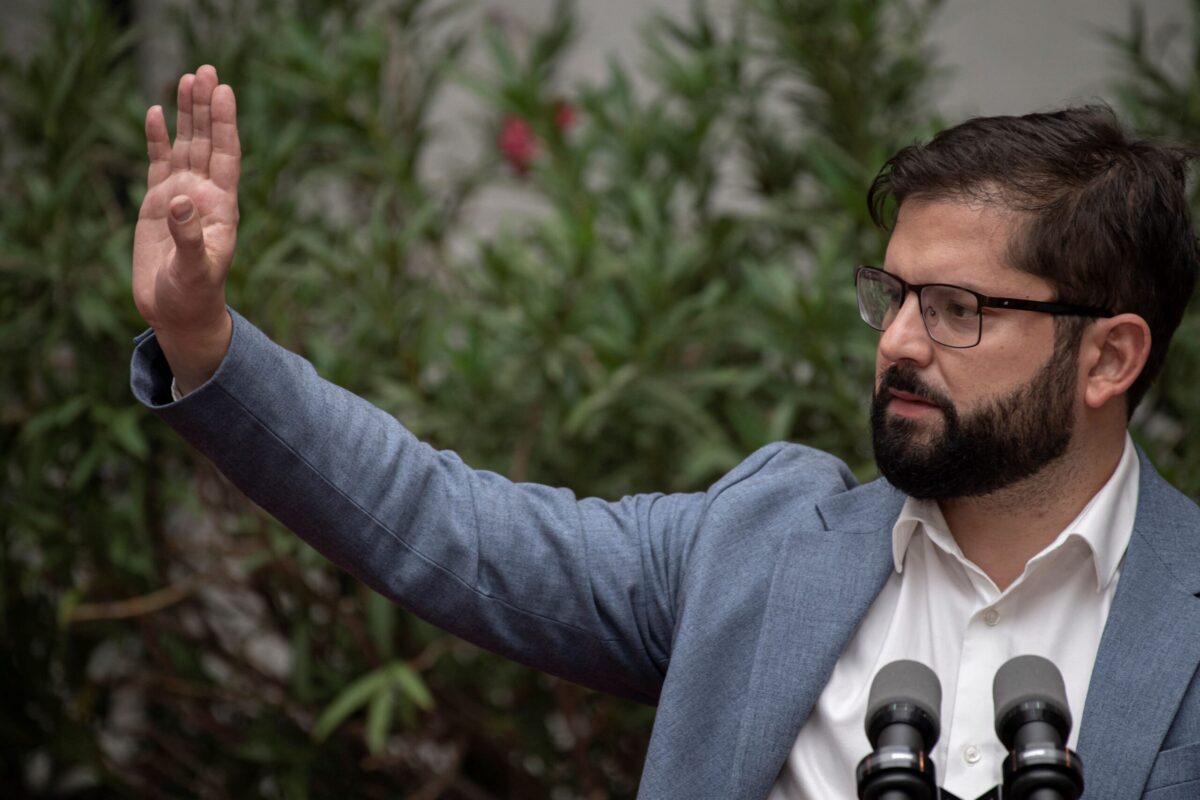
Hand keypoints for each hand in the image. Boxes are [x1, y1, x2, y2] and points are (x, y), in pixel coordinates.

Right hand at [133, 65, 239, 393]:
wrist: (179, 312)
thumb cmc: (193, 295)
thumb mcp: (193, 269)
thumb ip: (188, 236)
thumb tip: (180, 200)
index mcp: (221, 207)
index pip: (226, 155)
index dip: (225, 123)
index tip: (225, 91)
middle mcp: (204, 195)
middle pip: (208, 141)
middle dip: (207, 107)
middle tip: (206, 70)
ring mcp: (182, 197)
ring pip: (186, 146)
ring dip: (187, 115)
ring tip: (188, 78)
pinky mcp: (158, 205)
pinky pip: (159, 163)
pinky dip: (158, 138)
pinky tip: (157, 112)